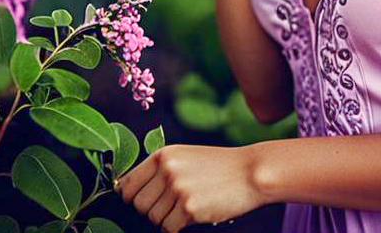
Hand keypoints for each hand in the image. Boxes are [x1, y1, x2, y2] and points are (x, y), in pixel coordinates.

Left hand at [115, 144, 261, 231]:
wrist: (253, 172)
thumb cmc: (221, 167)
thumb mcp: (187, 157)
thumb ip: (161, 170)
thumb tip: (127, 193)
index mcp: (164, 155)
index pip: (127, 184)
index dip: (132, 198)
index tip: (146, 200)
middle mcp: (167, 169)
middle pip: (138, 205)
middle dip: (152, 210)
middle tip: (174, 205)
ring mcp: (178, 188)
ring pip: (153, 218)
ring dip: (168, 219)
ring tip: (189, 206)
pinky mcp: (189, 208)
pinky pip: (168, 228)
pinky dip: (179, 227)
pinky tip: (196, 213)